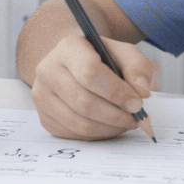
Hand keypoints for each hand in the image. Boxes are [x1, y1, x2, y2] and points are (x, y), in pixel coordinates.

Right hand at [30, 35, 157, 139]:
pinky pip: (74, 135)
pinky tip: (110, 126)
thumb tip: (141, 92)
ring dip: (110, 128)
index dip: (116, 92)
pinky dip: (98, 135)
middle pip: (84, 102)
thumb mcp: (123, 53)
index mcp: (68, 48)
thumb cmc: (100, 58)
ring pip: (80, 124)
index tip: (137, 103)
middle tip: (136, 118)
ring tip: (126, 122)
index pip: (89, 73)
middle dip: (116, 115)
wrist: (74, 64)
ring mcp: (42, 96)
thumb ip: (137, 67)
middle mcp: (48, 70)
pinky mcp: (44, 117)